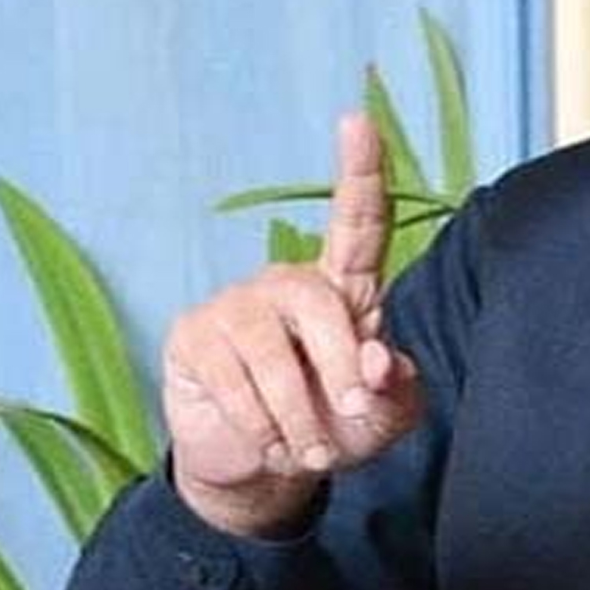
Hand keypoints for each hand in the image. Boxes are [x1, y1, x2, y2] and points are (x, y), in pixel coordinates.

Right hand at [162, 113, 426, 536]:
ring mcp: (236, 305)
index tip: (359, 121)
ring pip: (271, 359)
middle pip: (319, 306)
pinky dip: (258, 426)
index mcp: (344, 289)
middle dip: (339, 371)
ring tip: (306, 448)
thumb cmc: (333, 424)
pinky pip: (230, 382)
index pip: (357, 223)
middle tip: (349, 418)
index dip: (361, 172)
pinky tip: (267, 440)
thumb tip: (379, 360)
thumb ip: (396, 389)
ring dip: (297, 417)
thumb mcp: (383, 417)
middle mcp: (288, 284)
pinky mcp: (194, 336)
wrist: (263, 468)